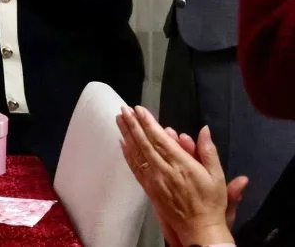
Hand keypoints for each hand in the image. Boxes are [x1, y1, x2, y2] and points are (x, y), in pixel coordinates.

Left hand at [117, 106, 233, 245]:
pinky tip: (122, 143)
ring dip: (127, 135)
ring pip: (137, 153)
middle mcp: (164, 171)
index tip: (139, 110)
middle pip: (144, 143)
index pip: (160, 139)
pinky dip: (127, 154)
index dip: (148, 123)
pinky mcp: (149, 189)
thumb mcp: (217, 175)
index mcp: (182, 165)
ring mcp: (154, 180)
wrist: (199, 228)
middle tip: (123, 109)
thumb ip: (208, 151)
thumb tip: (204, 129)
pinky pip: (136, 168)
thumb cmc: (211, 202)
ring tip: (119, 119)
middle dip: (133, 124)